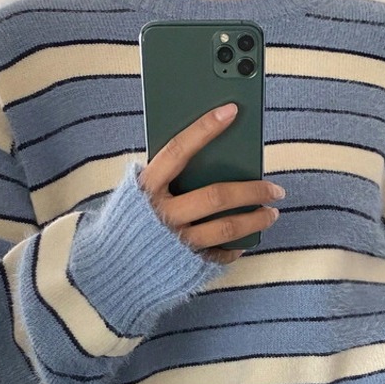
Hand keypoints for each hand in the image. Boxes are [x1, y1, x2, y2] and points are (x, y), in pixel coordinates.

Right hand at [138, 102, 284, 264]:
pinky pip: (220, 254)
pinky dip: (238, 246)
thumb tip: (210, 156)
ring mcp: (176, 243)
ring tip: (272, 212)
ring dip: (256, 219)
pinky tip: (250, 237)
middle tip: (275, 188)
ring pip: (227, 227)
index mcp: (145, 190)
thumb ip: (164, 178)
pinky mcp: (186, 266)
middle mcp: (162, 216)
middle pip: (216, 196)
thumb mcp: (137, 196)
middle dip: (253, 190)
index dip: (203, 128)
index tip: (232, 110)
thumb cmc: (130, 225)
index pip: (177, 150)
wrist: (109, 273)